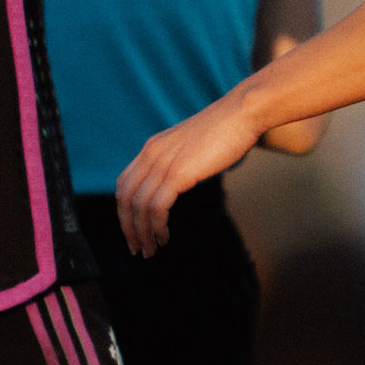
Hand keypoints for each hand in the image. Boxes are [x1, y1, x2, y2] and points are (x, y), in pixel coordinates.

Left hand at [114, 98, 265, 254]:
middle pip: (124, 198)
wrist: (241, 114)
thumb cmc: (224, 131)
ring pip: (138, 206)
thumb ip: (177, 161)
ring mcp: (163, 163)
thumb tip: (177, 183)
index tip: (132, 231)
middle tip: (137, 249)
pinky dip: (157, 227)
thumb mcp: (190, 146)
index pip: (124, 184)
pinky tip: (164, 237)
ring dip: (142, 233)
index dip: (124, 211)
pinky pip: (156, 207)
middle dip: (128, 227)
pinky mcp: (177, 173)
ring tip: (151, 250)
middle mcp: (151, 154)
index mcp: (151, 148)